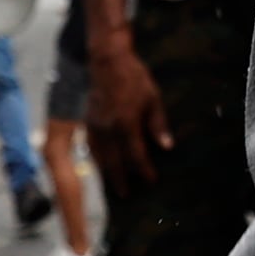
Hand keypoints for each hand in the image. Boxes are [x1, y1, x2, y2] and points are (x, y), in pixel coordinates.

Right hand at [87, 33, 169, 190]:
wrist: (107, 60)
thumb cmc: (134, 77)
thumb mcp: (153, 98)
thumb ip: (158, 124)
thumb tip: (167, 146)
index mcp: (126, 123)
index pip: (136, 155)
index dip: (144, 170)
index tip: (151, 180)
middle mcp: (108, 128)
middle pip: (114, 161)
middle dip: (121, 179)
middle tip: (126, 195)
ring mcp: (95, 125)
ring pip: (100, 156)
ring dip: (107, 172)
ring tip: (112, 185)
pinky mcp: (87, 120)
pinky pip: (91, 146)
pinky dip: (97, 158)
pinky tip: (100, 164)